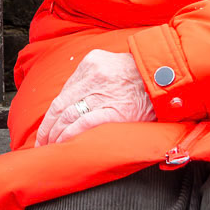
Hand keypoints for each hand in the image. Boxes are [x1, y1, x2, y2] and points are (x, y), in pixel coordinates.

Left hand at [36, 49, 155, 146]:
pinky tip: (63, 143)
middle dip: (48, 126)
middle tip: (41, 141)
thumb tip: (75, 101)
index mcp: (91, 62)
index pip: (64, 91)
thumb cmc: (142, 76)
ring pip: (68, 115)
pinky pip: (83, 124)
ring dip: (55, 134)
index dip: (52, 113)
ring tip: (50, 146)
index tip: (46, 125)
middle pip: (61, 104)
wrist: (168, 77)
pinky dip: (69, 135)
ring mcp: (103, 93)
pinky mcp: (114, 110)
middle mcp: (94, 75)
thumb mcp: (113, 65)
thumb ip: (94, 78)